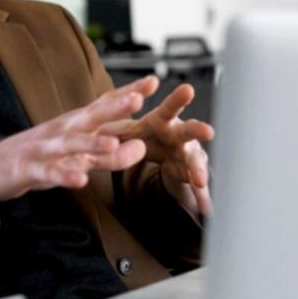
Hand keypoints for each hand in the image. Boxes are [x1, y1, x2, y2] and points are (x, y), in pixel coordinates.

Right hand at [0, 80, 152, 247]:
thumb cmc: (39, 159)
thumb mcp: (77, 157)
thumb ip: (110, 154)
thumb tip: (143, 147)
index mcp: (73, 124)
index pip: (104, 104)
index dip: (128, 93)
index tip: (153, 82)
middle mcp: (61, 131)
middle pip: (91, 117)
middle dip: (114, 108)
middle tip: (138, 100)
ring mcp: (44, 150)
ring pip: (71, 145)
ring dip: (91, 144)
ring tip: (113, 143)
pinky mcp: (29, 171)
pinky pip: (49, 174)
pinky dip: (63, 176)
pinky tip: (79, 180)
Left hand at [107, 78, 213, 216]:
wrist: (162, 149)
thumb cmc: (144, 133)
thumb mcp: (126, 130)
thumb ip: (112, 129)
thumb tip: (90, 126)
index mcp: (163, 120)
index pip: (169, 108)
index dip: (178, 99)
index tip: (188, 89)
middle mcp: (180, 134)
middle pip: (189, 131)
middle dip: (198, 130)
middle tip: (207, 131)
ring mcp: (188, 154)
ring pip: (195, 161)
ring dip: (199, 170)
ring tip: (200, 181)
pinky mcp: (191, 174)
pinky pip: (195, 187)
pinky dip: (200, 197)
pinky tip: (205, 208)